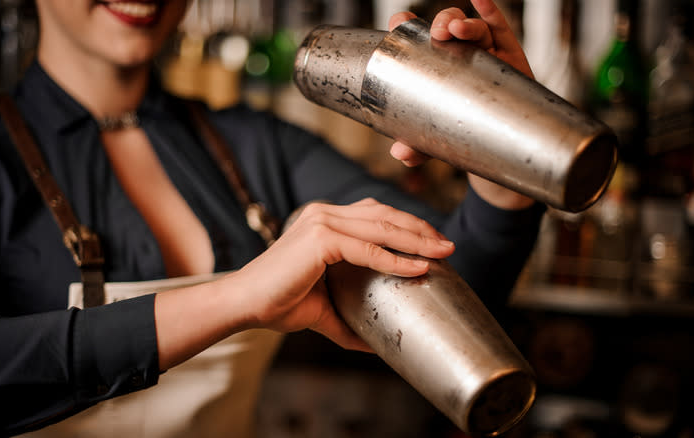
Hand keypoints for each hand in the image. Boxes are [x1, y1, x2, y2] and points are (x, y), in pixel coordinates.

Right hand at [231, 199, 454, 350]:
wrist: (246, 305)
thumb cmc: (279, 301)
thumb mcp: (323, 305)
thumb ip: (350, 316)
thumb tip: (374, 344)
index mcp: (325, 220)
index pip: (376, 214)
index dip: (407, 225)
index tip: (432, 243)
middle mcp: (324, 214)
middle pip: (385, 214)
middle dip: (420, 229)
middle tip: (447, 246)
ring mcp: (322, 222)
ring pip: (382, 226)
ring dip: (417, 239)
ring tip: (442, 252)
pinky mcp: (320, 239)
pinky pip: (369, 249)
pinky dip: (396, 259)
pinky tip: (417, 267)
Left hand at [387, 0, 534, 209]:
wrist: (504, 144)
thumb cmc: (466, 132)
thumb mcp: (438, 142)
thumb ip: (419, 146)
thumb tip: (401, 153)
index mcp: (434, 67)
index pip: (416, 40)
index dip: (405, 28)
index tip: (398, 24)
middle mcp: (458, 54)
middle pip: (445, 28)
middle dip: (439, 23)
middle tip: (437, 33)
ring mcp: (484, 52)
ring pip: (473, 28)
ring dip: (463, 22)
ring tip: (456, 29)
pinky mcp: (509, 55)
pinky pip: (500, 28)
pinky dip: (490, 10)